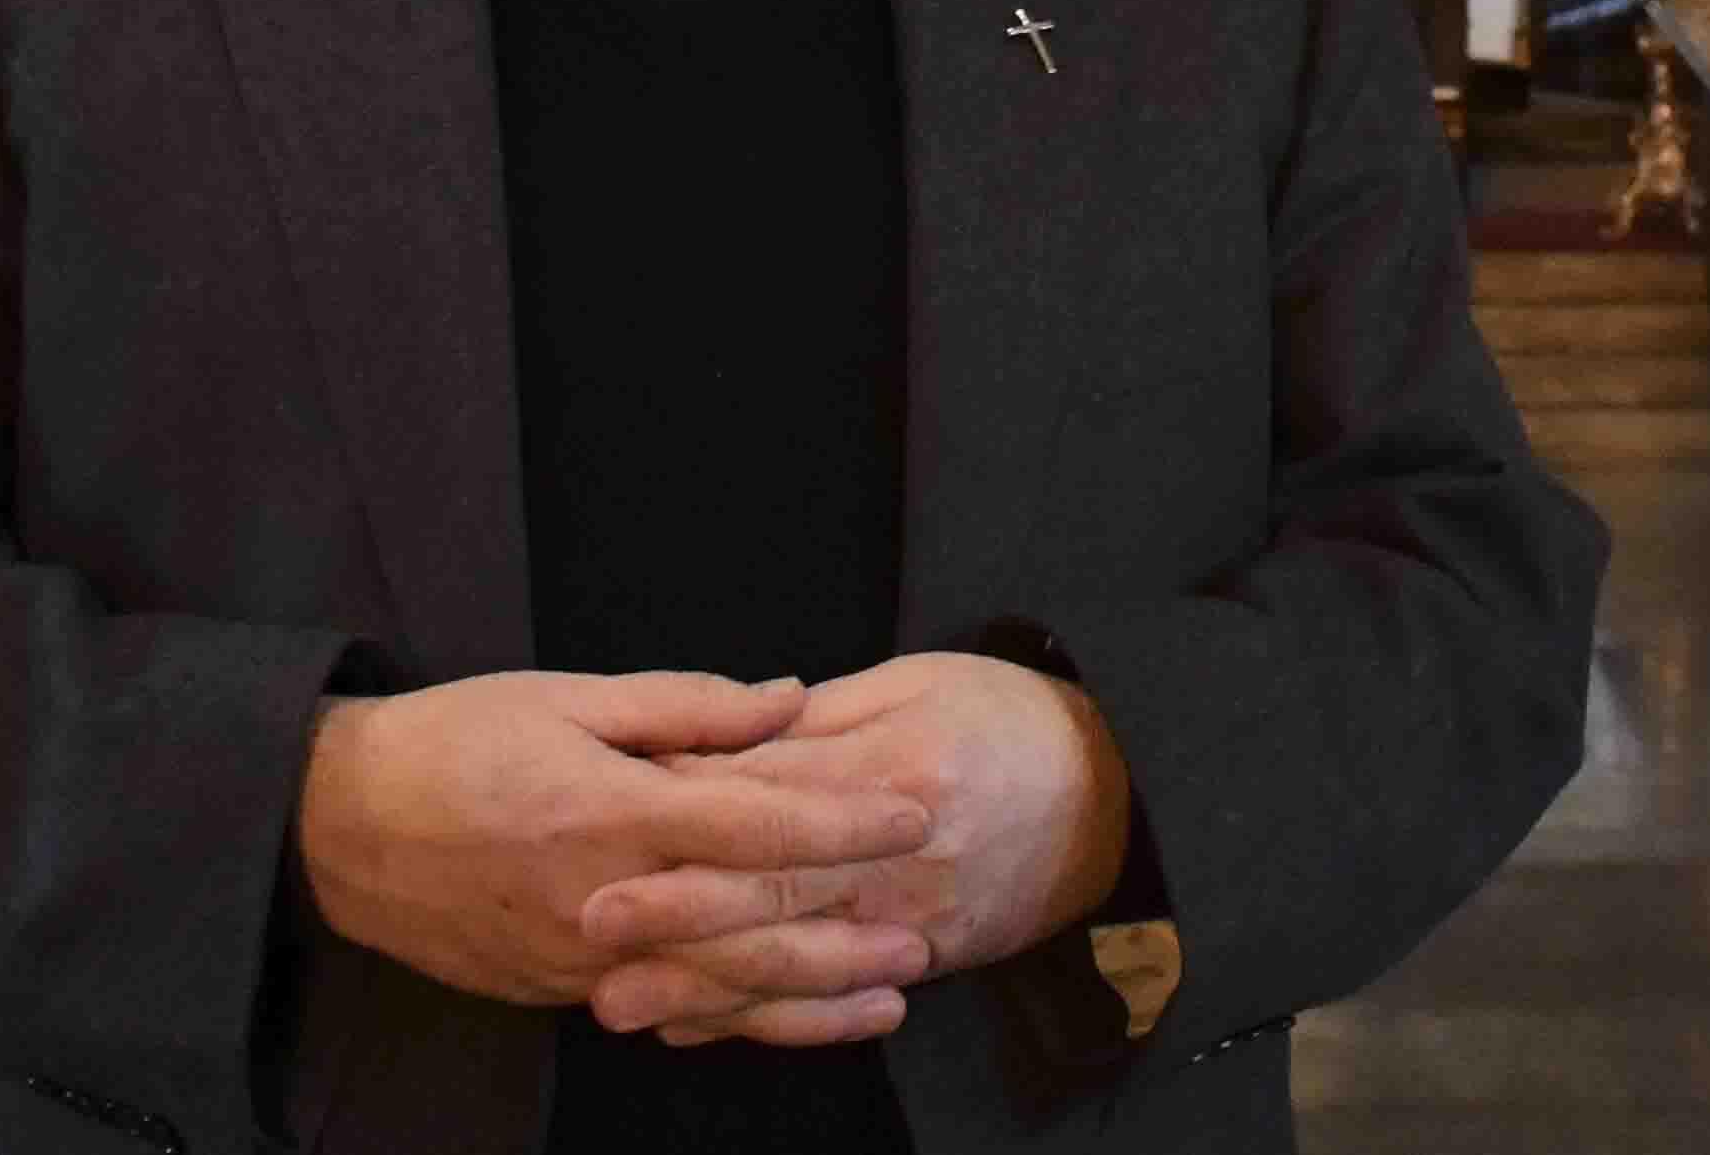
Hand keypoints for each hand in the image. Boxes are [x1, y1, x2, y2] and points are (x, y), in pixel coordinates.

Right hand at [294, 672, 932, 1013]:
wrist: (342, 826)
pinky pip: (665, 1008)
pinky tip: (789, 1017)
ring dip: (810, 998)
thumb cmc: (454, 741)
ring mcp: (585, 959)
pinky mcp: (561, 990)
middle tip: (926, 930)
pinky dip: (736, 1017)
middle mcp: (607, 897)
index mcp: (614, 809)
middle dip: (848, 935)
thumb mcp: (567, 696)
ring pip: (718, 989)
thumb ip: (685, 707)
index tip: (912, 814)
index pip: (757, 823)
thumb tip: (787, 700)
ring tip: (887, 997)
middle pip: (752, 928)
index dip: (844, 823)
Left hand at [572, 652, 1134, 1047]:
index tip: (610, 819)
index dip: (687, 810)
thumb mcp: (917, 683)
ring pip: (794, 958)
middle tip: (591, 926)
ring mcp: (916, 916)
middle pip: (771, 888)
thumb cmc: (1010, 716)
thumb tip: (733, 736)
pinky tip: (703, 1026)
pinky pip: (835, 993)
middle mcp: (900, 854)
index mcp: (891, 769)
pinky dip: (767, 1014)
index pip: (771, 795)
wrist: (1118, 790)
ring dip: (705, 984)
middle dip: (676, 911)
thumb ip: (821, 717)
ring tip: (622, 1001)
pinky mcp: (931, 957)